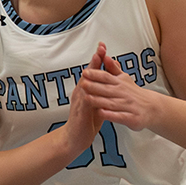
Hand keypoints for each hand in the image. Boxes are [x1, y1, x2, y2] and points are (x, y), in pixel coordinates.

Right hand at [51, 43, 109, 159]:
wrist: (75, 138)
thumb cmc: (87, 121)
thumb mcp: (97, 102)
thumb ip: (102, 90)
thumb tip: (111, 76)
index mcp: (86, 90)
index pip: (93, 71)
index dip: (98, 58)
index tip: (103, 46)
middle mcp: (81, 92)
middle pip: (88, 73)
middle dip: (95, 60)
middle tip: (100, 47)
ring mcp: (79, 101)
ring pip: (85, 82)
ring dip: (91, 71)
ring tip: (97, 60)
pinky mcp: (80, 111)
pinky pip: (85, 99)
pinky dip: (89, 90)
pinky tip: (93, 84)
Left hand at [75, 45, 161, 131]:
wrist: (152, 108)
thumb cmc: (134, 93)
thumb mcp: (124, 79)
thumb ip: (113, 69)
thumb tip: (105, 56)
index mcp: (120, 83)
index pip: (106, 77)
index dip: (96, 74)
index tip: (85, 72)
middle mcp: (124, 93)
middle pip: (107, 89)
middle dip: (94, 86)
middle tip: (83, 84)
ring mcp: (128, 106)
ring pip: (111, 103)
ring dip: (99, 100)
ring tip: (87, 98)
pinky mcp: (132, 117)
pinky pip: (120, 116)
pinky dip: (110, 115)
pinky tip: (101, 113)